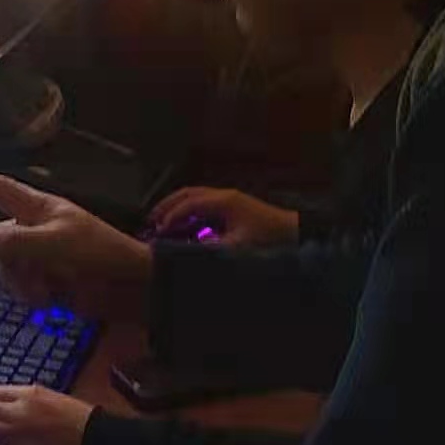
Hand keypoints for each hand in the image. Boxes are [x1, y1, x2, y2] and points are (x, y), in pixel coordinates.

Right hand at [0, 165, 152, 320]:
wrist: (129, 286)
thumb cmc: (97, 252)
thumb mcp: (53, 242)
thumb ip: (12, 241)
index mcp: (37, 209)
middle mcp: (32, 230)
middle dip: (3, 260)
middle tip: (27, 270)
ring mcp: (37, 257)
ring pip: (2, 268)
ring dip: (18, 282)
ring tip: (45, 287)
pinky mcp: (44, 281)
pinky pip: (17, 288)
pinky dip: (29, 295)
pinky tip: (50, 299)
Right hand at [150, 186, 298, 247]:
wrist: (292, 233)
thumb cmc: (268, 238)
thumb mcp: (238, 247)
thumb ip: (211, 248)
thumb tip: (189, 251)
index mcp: (224, 201)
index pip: (189, 204)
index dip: (172, 216)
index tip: (159, 229)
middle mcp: (224, 195)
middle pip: (188, 193)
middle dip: (168, 205)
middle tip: (151, 218)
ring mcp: (229, 198)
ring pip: (195, 195)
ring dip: (177, 205)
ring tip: (162, 218)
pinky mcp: (233, 206)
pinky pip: (204, 202)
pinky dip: (189, 209)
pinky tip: (184, 223)